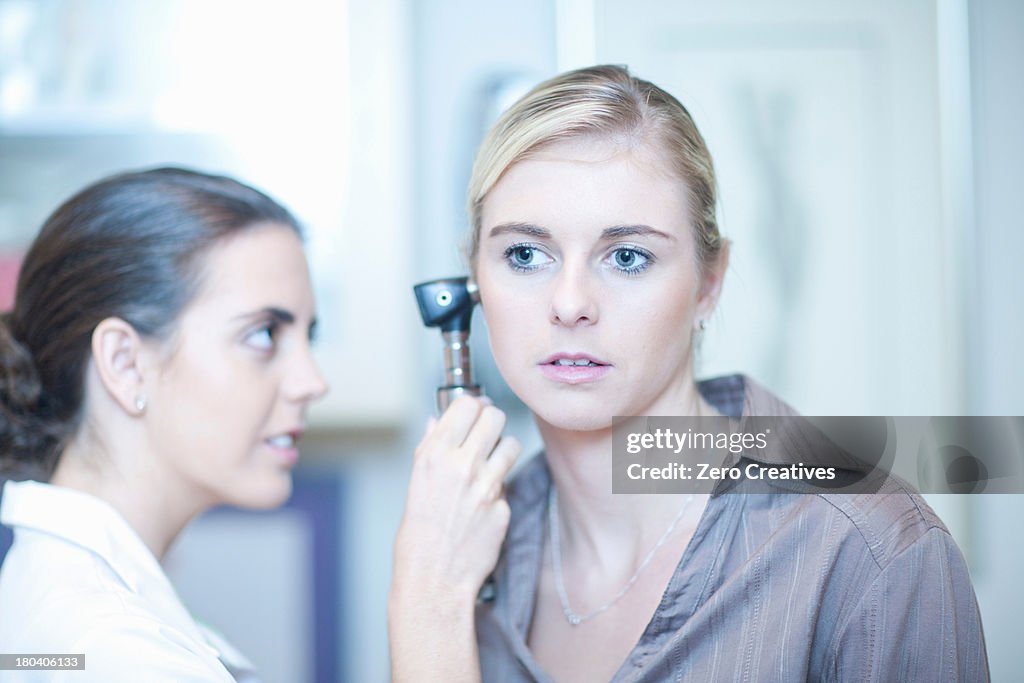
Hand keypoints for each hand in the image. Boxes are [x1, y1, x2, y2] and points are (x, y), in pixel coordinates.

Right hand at [392, 396, 519, 602]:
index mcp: (435, 455)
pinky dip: (500, 488)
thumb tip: (437, 423)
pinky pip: (508, 483)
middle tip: (486, 434)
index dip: (472, 407)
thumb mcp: (414, 483)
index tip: (473, 413)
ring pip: (511, 444)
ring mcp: (487, 486)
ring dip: (503, 450)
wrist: (433, 579)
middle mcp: (462, 465)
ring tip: (491, 463)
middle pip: (495, 416)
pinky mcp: (503, 507)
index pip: (467, 405)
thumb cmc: (417, 536)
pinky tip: (484, 502)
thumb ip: (430, 448)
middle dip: (492, 422)